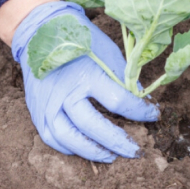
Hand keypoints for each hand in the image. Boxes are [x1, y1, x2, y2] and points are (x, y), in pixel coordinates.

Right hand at [11, 1, 159, 161]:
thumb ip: (123, 78)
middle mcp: (64, 92)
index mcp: (86, 74)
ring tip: (110, 156)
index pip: (119, 102)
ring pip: (69, 138)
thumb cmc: (79, 40)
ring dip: (92, 152)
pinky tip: (84, 149)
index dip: (140, 112)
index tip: (154, 115)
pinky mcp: (36, 111)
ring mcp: (47, 104)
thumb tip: (140, 103)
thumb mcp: (107, 52)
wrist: (39, 32)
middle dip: (118, 142)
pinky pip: (51, 138)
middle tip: (135, 151)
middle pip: (93, 127)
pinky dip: (69, 148)